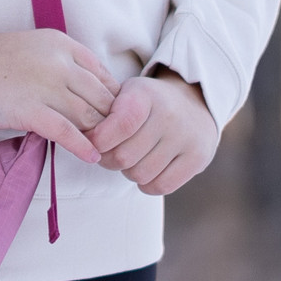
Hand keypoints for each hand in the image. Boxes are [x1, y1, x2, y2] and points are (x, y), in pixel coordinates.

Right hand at [0, 30, 121, 165]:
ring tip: (104, 152)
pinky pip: (67, 131)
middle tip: (112, 141)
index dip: (112, 100)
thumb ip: (61, 63)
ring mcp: (46, 86)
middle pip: (102, 98)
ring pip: (90, 116)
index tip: (111, 118)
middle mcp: (60, 63)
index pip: (103, 75)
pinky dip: (83, 146)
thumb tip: (85, 91)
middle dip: (111, 122)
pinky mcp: (30, 110)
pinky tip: (91, 157)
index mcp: (63, 44)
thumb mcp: (34, 49)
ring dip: (100, 137)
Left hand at [84, 67, 216, 195]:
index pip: (120, 125)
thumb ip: (103, 113)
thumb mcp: (126, 94)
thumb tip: (82, 139)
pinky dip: (146, 184)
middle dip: (108, 160)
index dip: (98, 140)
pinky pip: (161, 186)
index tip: (92, 142)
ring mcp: (187, 138)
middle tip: (108, 153)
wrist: (195, 102)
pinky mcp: (198, 158)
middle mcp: (170, 115)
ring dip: (128, 172)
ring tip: (131, 158)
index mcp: (147, 95)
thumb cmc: (148, 102)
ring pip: (140, 174)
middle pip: (124, 157)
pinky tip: (146, 169)